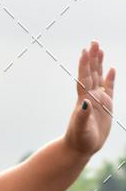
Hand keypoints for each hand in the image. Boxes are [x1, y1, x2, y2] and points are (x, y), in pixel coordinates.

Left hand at [64, 40, 114, 156]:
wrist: (81, 148)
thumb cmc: (79, 140)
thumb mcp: (81, 128)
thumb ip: (82, 116)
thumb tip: (86, 103)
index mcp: (84, 100)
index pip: (84, 78)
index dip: (84, 65)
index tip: (85, 51)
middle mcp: (90, 97)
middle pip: (91, 73)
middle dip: (92, 58)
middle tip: (94, 42)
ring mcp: (98, 100)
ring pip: (99, 77)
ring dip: (99, 64)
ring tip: (100, 49)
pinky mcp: (106, 106)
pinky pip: (109, 88)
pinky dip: (110, 78)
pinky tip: (111, 69)